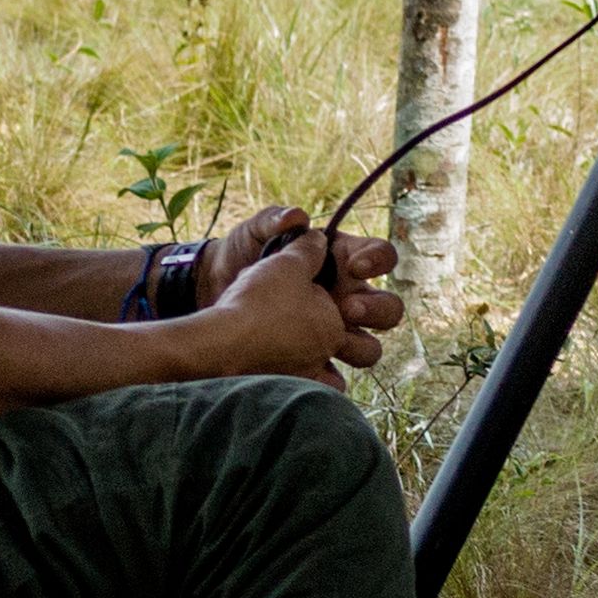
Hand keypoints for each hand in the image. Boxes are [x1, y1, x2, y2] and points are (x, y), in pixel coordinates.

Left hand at [200, 224, 400, 375]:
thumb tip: (299, 217)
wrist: (210, 292)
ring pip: (370, 347)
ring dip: (360, 347)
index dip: (378, 260)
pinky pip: (335, 379)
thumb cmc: (238, 255)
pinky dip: (328, 380)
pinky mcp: (311, 362)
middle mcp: (344, 299)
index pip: (380, 256)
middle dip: (376, 309)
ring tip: (332, 345)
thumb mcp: (253, 231)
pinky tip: (311, 374)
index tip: (355, 266)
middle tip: (346, 309)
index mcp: (341, 262)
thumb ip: (275, 219)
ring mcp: (330, 334)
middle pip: (388, 308)